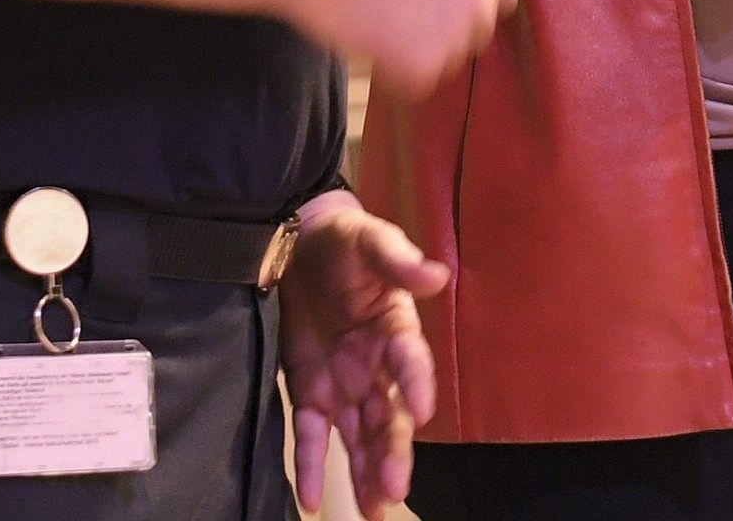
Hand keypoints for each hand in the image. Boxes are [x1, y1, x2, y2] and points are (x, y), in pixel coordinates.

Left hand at [278, 191, 444, 517]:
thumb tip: (436, 274)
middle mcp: (376, 367)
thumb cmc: (343, 240)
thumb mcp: (369, 239)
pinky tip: (312, 499)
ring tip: (374, 510)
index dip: (417, 383)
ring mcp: (345, 385)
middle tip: (394, 486)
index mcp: (396, 329)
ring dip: (366, 473)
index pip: (410, 360)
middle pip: (390, 414)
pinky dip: (310, 467)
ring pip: (359, 436)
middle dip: (393, 450)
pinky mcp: (310, 393)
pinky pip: (312, 435)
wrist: (296, 242)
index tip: (423, 411)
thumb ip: (397, 258)